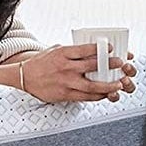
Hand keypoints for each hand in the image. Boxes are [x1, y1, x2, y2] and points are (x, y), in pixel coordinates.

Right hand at [18, 46, 136, 103]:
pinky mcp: (65, 94)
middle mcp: (65, 68)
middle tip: (120, 63)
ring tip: (118, 84)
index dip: (100, 49)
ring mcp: (66, 82)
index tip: (111, 49)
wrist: (25, 77)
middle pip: (91, 66)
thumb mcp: (55, 50)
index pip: (85, 50)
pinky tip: (105, 94)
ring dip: (107, 86)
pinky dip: (97, 96)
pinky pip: (85, 97)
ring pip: (91, 86)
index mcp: (63, 54)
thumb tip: (91, 50)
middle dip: (109, 65)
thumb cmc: (41, 63)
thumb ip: (72, 51)